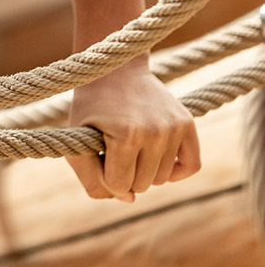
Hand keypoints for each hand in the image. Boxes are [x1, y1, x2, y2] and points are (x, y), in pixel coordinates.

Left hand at [67, 61, 199, 202]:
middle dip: (123, 172)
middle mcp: (155, 131)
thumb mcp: (75, 139)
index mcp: (126, 135)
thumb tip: (130, 200)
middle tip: (113, 145)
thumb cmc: (91, 105)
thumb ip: (90, 179)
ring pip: (162, 179)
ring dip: (144, 170)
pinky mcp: (187, 122)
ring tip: (130, 144)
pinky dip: (175, 171)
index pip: (118, 185)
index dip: (103, 174)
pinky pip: (192, 166)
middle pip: (141, 185)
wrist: (114, 66)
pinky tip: (157, 160)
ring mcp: (174, 126)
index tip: (97, 153)